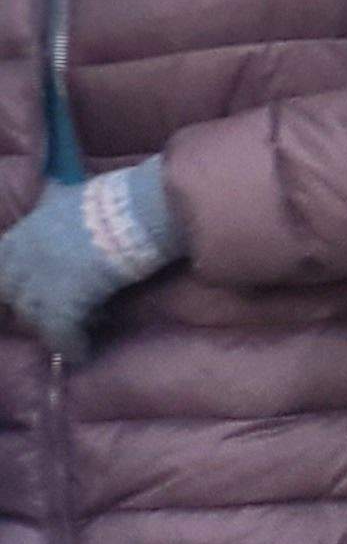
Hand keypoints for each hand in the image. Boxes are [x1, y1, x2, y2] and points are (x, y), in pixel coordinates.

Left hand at [0, 164, 184, 357]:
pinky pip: (59, 333)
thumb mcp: (68, 194)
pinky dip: (70, 345)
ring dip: (49, 325)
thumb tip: (52, 191)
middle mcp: (24, 258)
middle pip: (10, 292)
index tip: (30, 285)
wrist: (136, 212)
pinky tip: (81, 351)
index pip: (3, 261)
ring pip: (32, 315)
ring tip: (69, 331)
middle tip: (50, 309)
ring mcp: (40, 282)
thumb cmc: (113, 200)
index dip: (16, 277)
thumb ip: (53, 202)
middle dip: (26, 303)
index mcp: (24, 231)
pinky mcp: (63, 304)